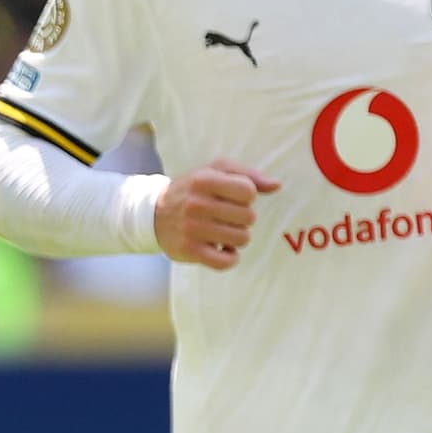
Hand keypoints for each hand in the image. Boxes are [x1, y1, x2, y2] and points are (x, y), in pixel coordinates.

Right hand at [153, 162, 278, 269]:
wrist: (154, 214)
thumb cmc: (193, 190)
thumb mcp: (215, 171)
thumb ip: (249, 175)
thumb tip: (277, 186)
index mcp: (205, 180)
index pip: (248, 191)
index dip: (247, 196)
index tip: (234, 198)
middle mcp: (197, 204)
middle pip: (249, 217)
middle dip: (243, 218)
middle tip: (227, 217)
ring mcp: (193, 229)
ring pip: (242, 238)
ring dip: (238, 237)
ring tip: (224, 231)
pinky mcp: (190, 250)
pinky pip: (226, 261)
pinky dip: (231, 257)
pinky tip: (224, 249)